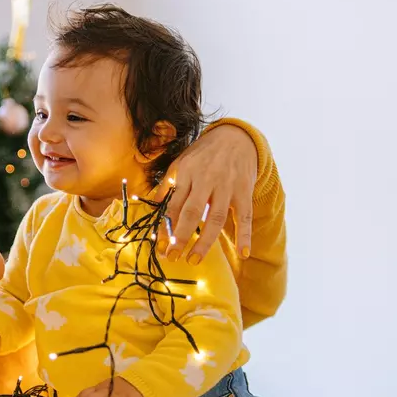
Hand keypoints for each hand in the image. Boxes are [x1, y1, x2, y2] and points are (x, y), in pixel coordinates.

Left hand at [154, 124, 256, 263]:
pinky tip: (243, 254)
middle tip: (173, 257)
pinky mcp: (244, 191)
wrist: (236, 137)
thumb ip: (167, 184)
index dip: (166, 227)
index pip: (174, 205)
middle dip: (181, 237)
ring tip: (194, 260)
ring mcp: (227, 187)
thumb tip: (151, 205)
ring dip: (205, 242)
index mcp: (188, 174)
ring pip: (217, 218)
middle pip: (193, 213)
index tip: (159, 246)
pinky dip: (245, 235)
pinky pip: (245, 216)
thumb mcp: (181, 162)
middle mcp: (207, 180)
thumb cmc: (203, 154)